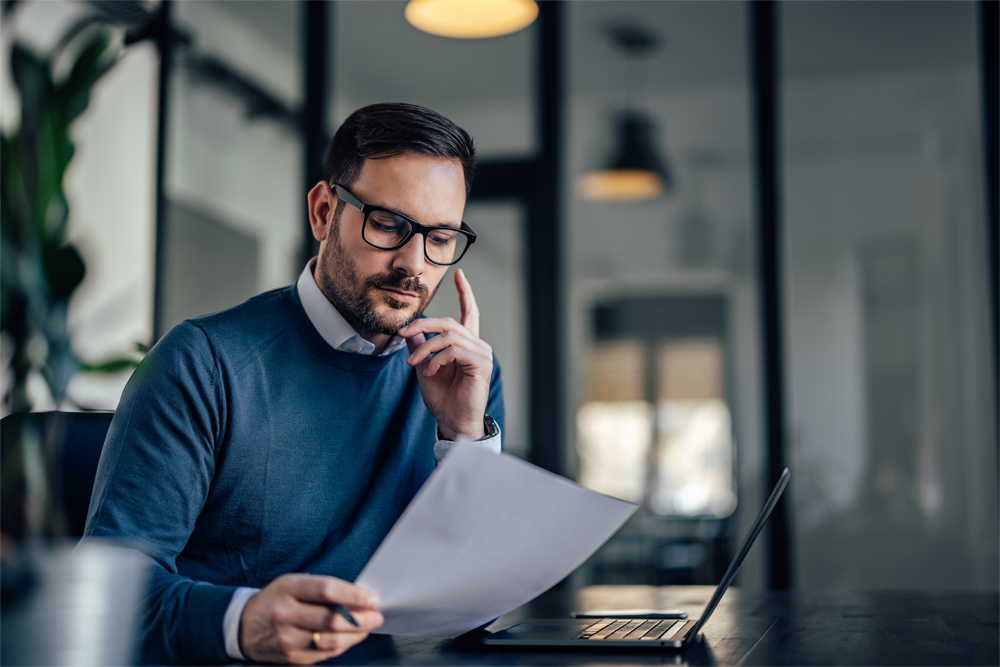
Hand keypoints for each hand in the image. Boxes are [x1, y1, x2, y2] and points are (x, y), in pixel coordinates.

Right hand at [239, 573, 381, 663]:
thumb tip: (358, 597)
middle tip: (376, 615)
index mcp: (288, 589)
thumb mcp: (294, 584)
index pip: (326, 590)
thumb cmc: (277, 600)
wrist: (245, 626)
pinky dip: (343, 645)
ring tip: (367, 626)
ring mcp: (287, 639)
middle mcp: (285, 614)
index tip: (372, 599)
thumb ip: (322, 589)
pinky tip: (351, 637)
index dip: (354, 595)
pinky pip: (325, 653)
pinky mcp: (291, 657)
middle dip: (361, 618)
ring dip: (356, 634)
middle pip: (331, 619)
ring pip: (331, 640)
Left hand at [397, 269, 492, 439]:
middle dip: (422, 325)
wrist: (453, 421)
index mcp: (467, 343)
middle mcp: (477, 345)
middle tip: (402, 333)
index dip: (465, 292)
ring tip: (412, 363)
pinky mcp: (481, 364)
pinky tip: (430, 371)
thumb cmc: (443, 398)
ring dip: (425, 348)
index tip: (460, 274)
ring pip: (449, 335)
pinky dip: (437, 359)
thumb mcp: (425, 367)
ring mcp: (482, 354)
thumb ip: (420, 347)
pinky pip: (455, 351)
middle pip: (449, 322)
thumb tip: (407, 331)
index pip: (469, 312)